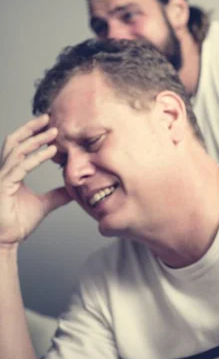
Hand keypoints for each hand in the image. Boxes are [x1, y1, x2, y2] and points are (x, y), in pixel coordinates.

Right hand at [0, 115, 71, 247]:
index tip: (49, 125)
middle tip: (50, 118)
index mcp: (11, 172)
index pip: (20, 147)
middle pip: (15, 142)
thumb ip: (57, 195)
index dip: (32, 134)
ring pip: (18, 150)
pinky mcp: (3, 185)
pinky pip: (21, 167)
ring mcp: (2, 177)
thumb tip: (72, 189)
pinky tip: (51, 152)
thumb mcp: (44, 205)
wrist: (6, 240)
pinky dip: (37, 157)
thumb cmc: (18, 223)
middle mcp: (4, 171)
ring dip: (37, 139)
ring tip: (54, 132)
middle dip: (31, 128)